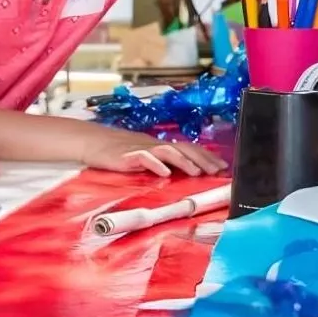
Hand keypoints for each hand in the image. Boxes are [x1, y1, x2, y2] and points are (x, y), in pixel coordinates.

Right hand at [79, 125, 227, 177]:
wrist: (94, 143)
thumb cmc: (122, 152)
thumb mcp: (146, 158)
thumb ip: (163, 163)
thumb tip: (185, 173)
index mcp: (163, 146)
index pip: (190, 148)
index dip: (207, 156)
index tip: (223, 166)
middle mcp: (157, 145)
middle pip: (185, 148)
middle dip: (203, 159)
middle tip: (218, 171)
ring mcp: (143, 149)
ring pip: (169, 151)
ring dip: (184, 162)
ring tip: (197, 172)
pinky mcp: (129, 155)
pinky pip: (145, 158)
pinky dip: (156, 165)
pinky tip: (165, 173)